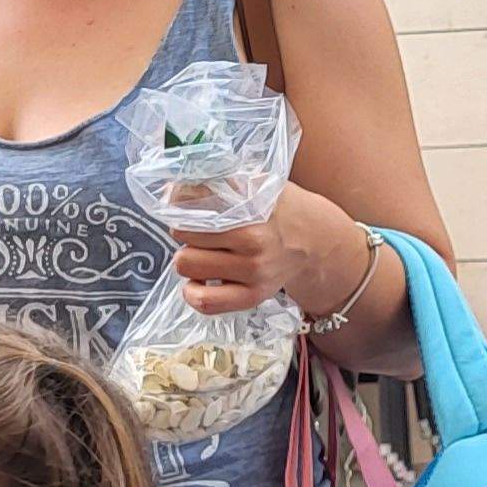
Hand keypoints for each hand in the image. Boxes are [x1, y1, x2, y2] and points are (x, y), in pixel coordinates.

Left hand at [168, 182, 350, 317]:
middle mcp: (253, 241)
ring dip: (188, 258)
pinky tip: (199, 280)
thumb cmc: (279, 210)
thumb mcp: (257, 184)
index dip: (181, 201)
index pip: (196, 201)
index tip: (183, 203)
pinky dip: (192, 292)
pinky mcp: (252, 297)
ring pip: (187, 264)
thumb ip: (219, 185)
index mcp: (254, 207)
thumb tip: (171, 191)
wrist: (316, 241)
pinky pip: (205, 302)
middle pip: (184, 233)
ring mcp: (253, 272)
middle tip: (198, 230)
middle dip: (184, 230)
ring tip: (203, 252)